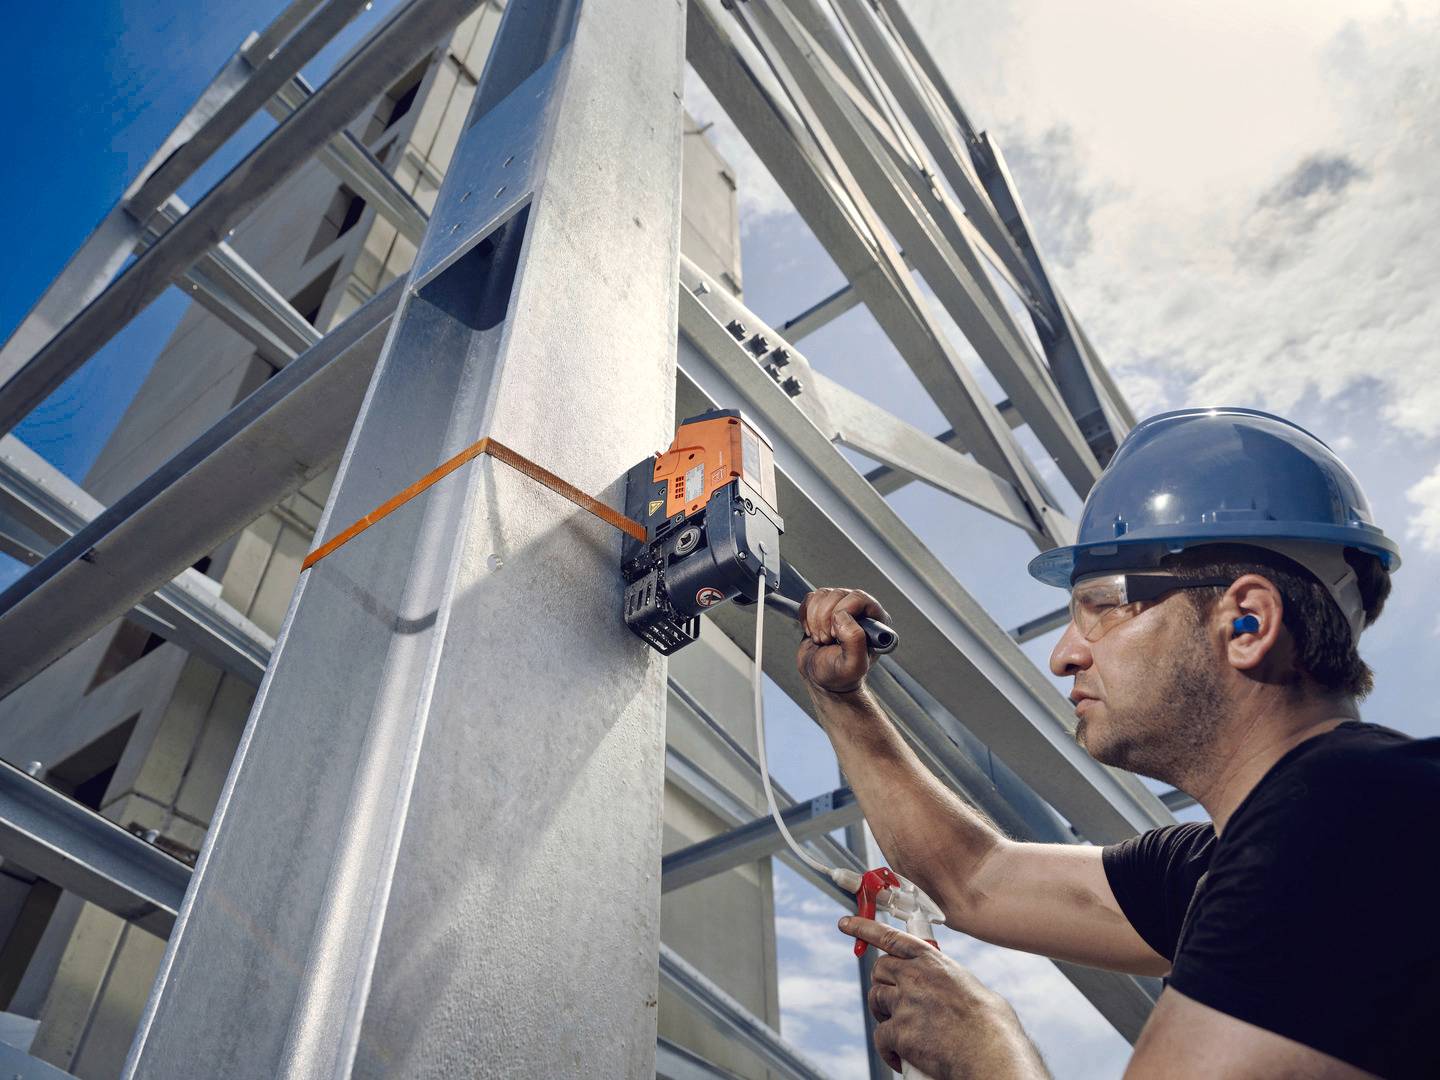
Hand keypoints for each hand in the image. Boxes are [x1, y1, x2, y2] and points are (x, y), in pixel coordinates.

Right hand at [796, 588, 891, 693]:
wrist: (822, 679)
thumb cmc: (841, 676)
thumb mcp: (853, 665)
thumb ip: (855, 641)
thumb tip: (842, 615)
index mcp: (875, 621)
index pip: (859, 598)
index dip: (842, 614)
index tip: (836, 635)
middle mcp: (860, 610)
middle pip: (837, 594)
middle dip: (825, 619)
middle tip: (827, 640)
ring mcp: (840, 607)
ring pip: (822, 595)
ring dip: (814, 620)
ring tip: (821, 638)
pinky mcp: (822, 608)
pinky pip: (810, 599)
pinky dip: (805, 616)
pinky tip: (812, 631)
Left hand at [840, 916, 1048, 1078]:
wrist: (992, 1052)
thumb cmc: (990, 1025)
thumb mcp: (969, 986)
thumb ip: (945, 978)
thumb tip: (942, 987)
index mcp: (933, 960)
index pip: (890, 936)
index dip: (864, 928)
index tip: (845, 923)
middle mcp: (915, 976)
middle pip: (879, 970)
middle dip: (882, 984)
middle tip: (893, 1001)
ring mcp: (905, 1002)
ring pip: (876, 1001)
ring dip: (884, 1014)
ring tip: (903, 1030)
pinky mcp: (899, 1031)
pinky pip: (880, 1037)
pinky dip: (888, 1049)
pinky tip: (902, 1057)